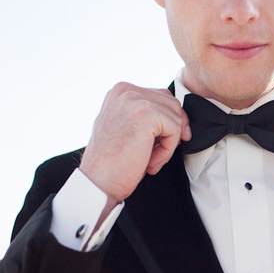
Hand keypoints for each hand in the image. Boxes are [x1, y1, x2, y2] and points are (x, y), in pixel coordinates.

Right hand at [79, 83, 190, 205]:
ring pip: (176, 117)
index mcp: (120, 91)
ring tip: (150, 160)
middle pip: (171, 103)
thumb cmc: (110, 163)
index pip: (160, 96)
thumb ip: (143, 116)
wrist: (97, 182)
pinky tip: (150, 162)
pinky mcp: (147, 113)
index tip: (165, 140)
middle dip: (173, 130)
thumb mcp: (124, 128)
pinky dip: (167, 151)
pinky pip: (175, 130)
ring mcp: (136, 100)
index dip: (168, 121)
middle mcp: (126, 91)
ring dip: (169, 143)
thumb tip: (174, 116)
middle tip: (160, 152)